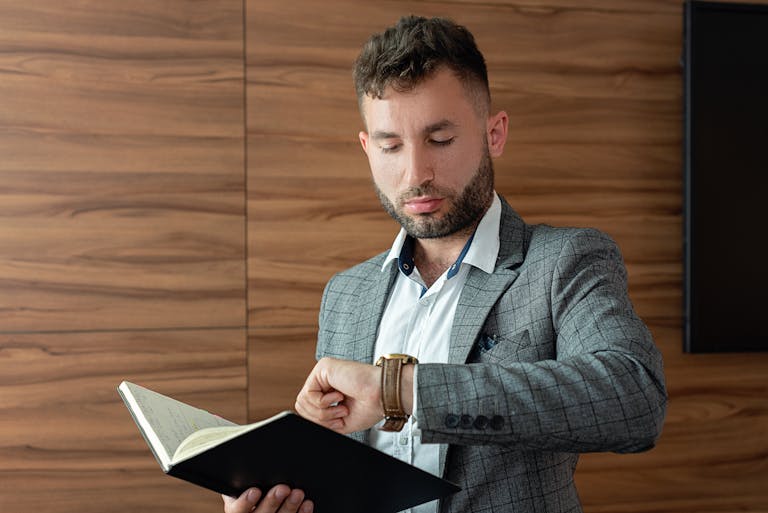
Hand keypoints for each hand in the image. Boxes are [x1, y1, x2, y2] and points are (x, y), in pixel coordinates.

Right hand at [222, 485, 312, 512]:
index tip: (255, 490)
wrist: (262, 505)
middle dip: (271, 502)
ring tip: (298, 494)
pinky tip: (306, 505)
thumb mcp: (241, 487)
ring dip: (289, 507)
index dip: (245, 502)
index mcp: (237, 511)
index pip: (238, 510)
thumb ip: (242, 480)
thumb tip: (244, 465)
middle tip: (283, 488)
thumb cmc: (249, 492)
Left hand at [295, 357, 410, 433]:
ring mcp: (323, 372)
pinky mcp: (323, 367)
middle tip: (339, 414)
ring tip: (341, 407)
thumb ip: (321, 420)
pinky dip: (324, 403)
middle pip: (302, 406)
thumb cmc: (370, 406)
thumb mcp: (339, 421)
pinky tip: (339, 397)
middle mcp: (324, 380)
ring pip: (303, 401)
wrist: (382, 396)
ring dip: (323, 412)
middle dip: (319, 418)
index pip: (307, 408)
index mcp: (329, 390)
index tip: (338, 421)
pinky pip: (308, 393)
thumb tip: (305, 424)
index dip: (319, 421)